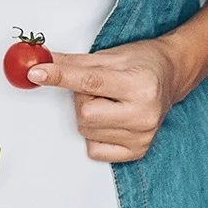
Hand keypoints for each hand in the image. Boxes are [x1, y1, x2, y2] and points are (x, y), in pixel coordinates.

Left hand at [27, 39, 191, 162]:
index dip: (60, 77)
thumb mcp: (109, 56)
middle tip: (99, 89)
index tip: (37, 74)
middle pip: (84, 113)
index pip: (90, 82)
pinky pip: (94, 150)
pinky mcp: (137, 151)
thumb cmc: (143, 64)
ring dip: (89, 116)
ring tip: (109, 102)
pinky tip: (112, 119)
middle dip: (82, 99)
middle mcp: (144, 114)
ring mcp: (142, 136)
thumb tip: (40, 63)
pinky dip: (95, 134)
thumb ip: (73, 63)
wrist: (171, 76)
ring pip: (86, 132)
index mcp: (140, 84)